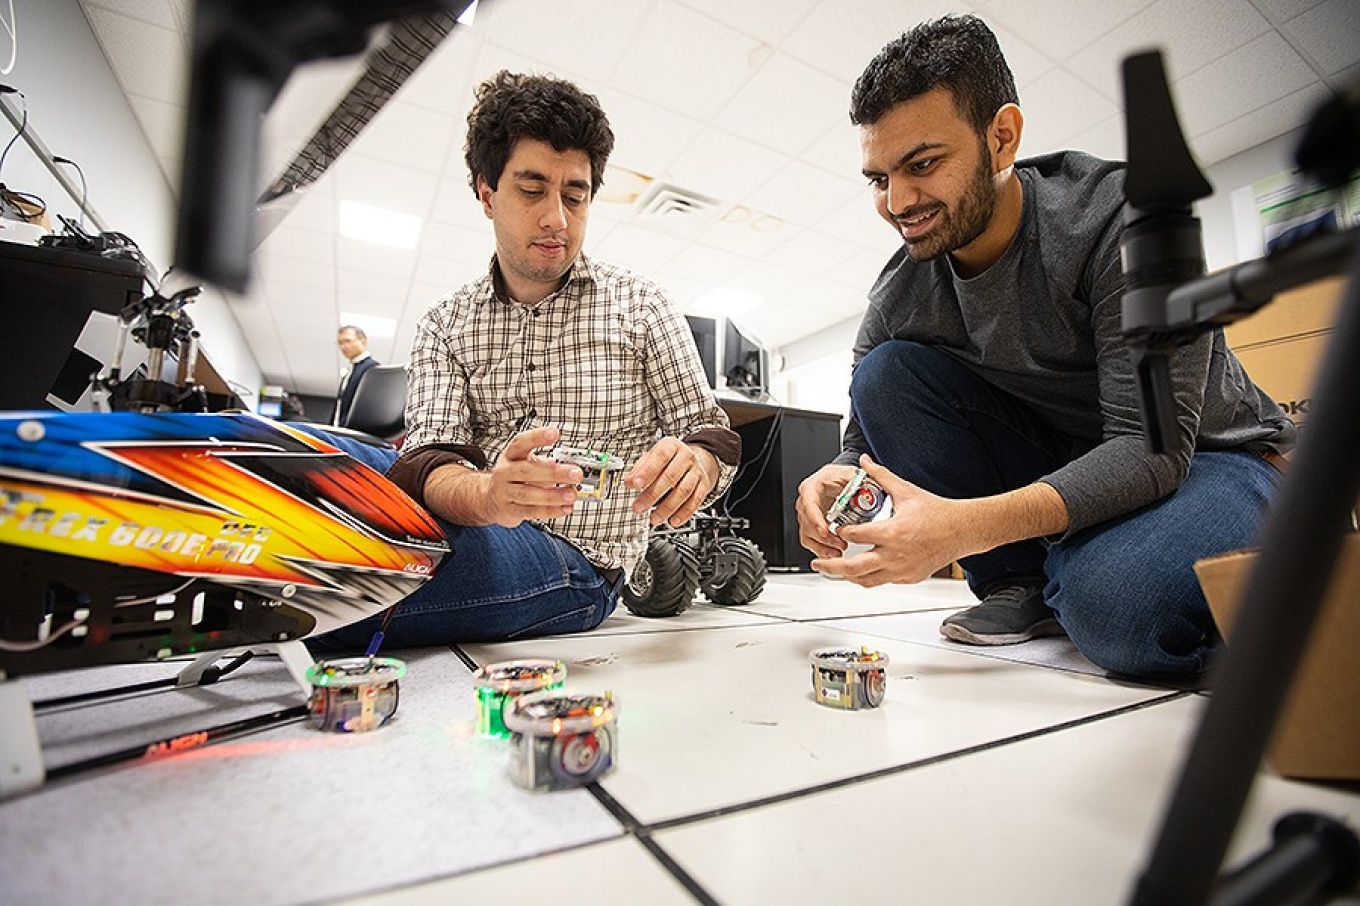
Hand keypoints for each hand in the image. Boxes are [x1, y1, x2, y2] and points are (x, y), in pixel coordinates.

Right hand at [429, 426, 582, 526]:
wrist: (490, 499)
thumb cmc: (516, 478)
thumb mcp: (526, 464)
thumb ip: (547, 464)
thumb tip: (573, 468)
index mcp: (511, 455)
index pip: (521, 443)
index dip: (537, 437)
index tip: (555, 433)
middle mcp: (504, 472)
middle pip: (526, 470)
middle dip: (553, 472)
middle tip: (576, 473)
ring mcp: (504, 492)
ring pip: (527, 494)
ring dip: (552, 495)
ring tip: (572, 494)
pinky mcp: (509, 511)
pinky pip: (531, 511)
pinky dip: (550, 510)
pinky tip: (566, 508)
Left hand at [625, 437, 717, 526]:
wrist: (694, 459)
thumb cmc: (669, 459)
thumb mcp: (651, 457)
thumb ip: (638, 469)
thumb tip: (628, 482)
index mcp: (671, 446)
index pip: (660, 457)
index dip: (647, 471)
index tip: (635, 484)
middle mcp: (686, 457)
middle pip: (670, 476)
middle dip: (652, 494)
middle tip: (639, 507)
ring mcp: (696, 471)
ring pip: (684, 490)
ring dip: (667, 507)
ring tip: (654, 518)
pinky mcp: (704, 485)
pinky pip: (696, 501)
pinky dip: (684, 513)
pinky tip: (673, 520)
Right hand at [795, 463, 859, 558]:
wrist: (838, 481)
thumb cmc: (840, 477)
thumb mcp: (851, 473)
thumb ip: (859, 478)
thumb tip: (871, 482)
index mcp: (811, 488)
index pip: (808, 503)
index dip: (815, 519)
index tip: (825, 531)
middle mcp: (806, 502)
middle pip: (807, 523)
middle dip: (823, 537)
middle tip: (840, 544)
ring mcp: (808, 516)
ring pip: (808, 535)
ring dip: (822, 546)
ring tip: (839, 552)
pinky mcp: (812, 527)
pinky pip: (811, 542)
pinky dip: (822, 550)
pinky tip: (834, 554)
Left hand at [810, 455, 972, 587]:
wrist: (962, 530)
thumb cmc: (937, 512)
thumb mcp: (905, 491)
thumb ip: (880, 476)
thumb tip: (863, 461)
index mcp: (893, 532)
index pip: (856, 535)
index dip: (842, 531)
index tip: (836, 527)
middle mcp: (895, 555)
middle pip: (854, 567)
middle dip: (831, 567)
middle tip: (817, 563)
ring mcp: (902, 570)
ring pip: (866, 580)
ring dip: (847, 576)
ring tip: (835, 569)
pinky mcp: (908, 578)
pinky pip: (882, 581)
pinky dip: (868, 577)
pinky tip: (860, 569)